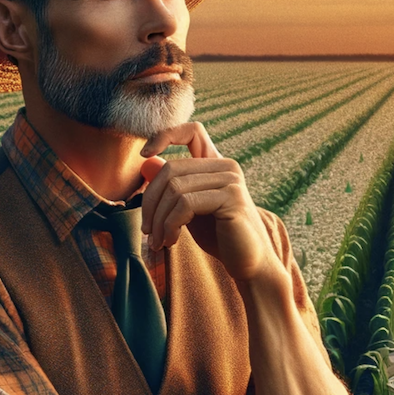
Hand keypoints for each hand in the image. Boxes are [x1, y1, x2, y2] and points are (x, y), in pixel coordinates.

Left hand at [139, 122, 281, 282]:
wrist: (249, 263)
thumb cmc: (220, 236)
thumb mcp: (189, 208)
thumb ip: (173, 186)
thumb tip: (147, 164)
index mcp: (217, 164)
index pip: (192, 131)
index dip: (165, 135)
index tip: (143, 155)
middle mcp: (226, 166)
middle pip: (171, 168)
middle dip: (150, 201)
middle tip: (147, 230)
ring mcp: (231, 180)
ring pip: (175, 188)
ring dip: (159, 219)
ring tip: (158, 241)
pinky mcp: (231, 198)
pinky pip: (185, 204)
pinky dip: (170, 225)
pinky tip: (171, 241)